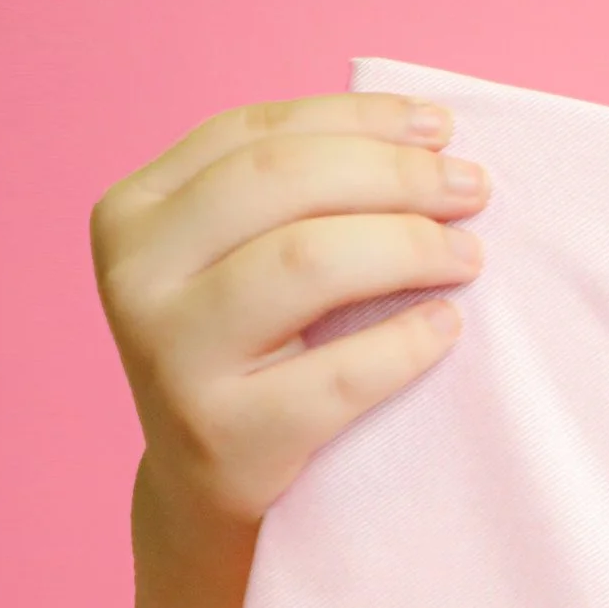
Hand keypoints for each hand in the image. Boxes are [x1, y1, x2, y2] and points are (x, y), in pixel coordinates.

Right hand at [91, 90, 488, 525]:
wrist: (210, 487)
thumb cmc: (256, 350)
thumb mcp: (242, 259)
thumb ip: (299, 194)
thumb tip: (430, 138)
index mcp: (136, 211)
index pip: (254, 135)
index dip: (358, 120)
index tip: (441, 128)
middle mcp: (135, 274)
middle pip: (281, 182)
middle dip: (394, 175)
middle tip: (473, 189)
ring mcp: (170, 355)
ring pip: (305, 261)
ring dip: (407, 247)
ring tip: (467, 258)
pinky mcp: (221, 433)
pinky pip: (336, 375)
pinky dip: (404, 343)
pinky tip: (445, 327)